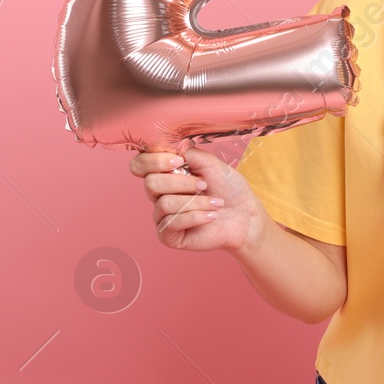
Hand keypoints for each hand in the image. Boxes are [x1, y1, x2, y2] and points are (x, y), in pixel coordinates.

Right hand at [128, 147, 260, 252]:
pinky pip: (171, 223)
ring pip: (164, 204)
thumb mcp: (209, 163)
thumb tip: (166, 147)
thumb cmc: (228, 188)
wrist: (245, 215)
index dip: (154, 161)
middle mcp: (159, 195)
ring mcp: (162, 216)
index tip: (180, 160)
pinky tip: (211, 216)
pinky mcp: (168, 235)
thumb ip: (186, 153)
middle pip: (151, 184)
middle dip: (182, 183)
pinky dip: (196, 217)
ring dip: (196, 202)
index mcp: (164, 174)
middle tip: (204, 185)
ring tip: (215, 203)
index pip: (138, 165)